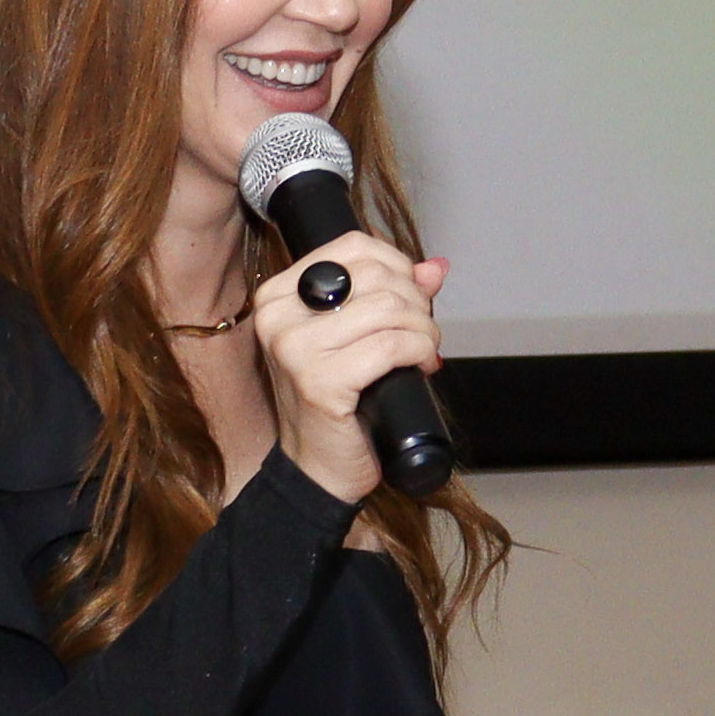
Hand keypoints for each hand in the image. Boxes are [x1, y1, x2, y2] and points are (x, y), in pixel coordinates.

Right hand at [255, 236, 444, 502]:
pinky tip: (422, 364)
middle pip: (376, 276)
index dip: (397, 265)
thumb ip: (391, 296)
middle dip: (416, 301)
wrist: (318, 468)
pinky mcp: (320, 382)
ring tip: (425, 350)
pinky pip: (392, 345)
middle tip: (422, 331)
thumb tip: (435, 268)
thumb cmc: (336, 402)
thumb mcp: (357, 337)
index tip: (411, 295)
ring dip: (423, 329)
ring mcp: (296, 349)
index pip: (353, 247)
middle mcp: (279, 317)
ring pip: (389, 309)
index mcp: (279, 296)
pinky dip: (420, 351)